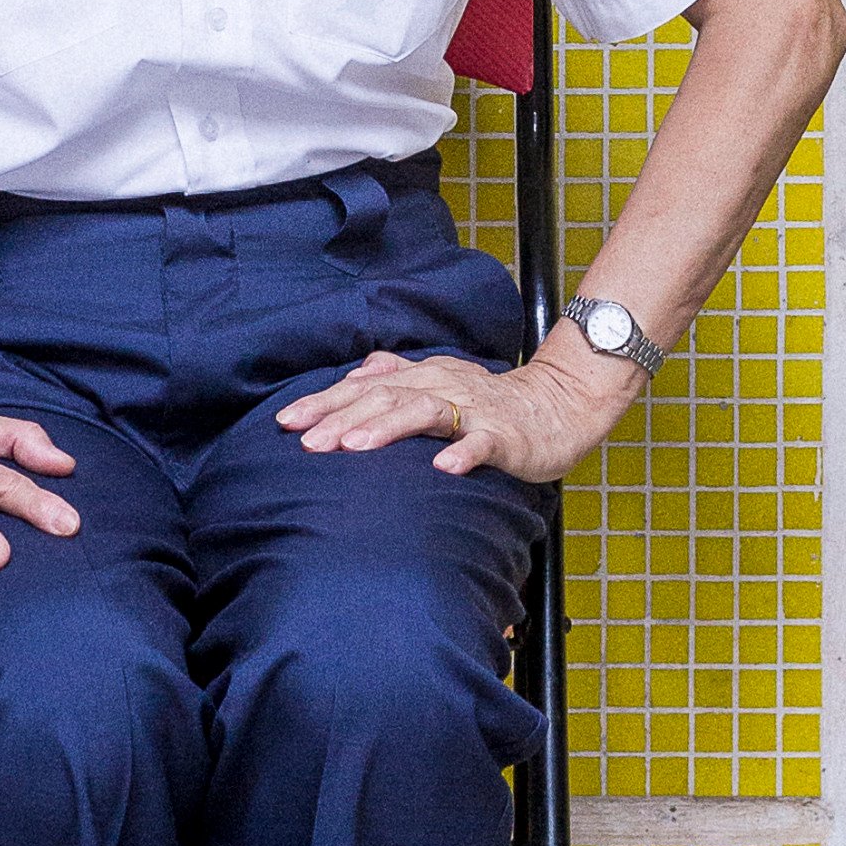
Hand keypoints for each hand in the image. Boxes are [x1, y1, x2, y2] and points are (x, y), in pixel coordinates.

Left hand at [275, 339, 634, 486]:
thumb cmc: (490, 403)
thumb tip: (350, 377)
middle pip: (384, 398)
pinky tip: (443, 468)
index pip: (363, 389)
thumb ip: (394, 378)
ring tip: (354, 447)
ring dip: (387, 428)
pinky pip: (482, 442)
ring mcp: (473, 410)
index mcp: (421, 377)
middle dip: (342, 418)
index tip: (285, 422)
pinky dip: (463, 453)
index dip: (323, 403)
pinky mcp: (505, 434)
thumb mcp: (438, 384)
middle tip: (307, 443)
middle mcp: (441, 385)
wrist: (560, 405)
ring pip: (424, 412)